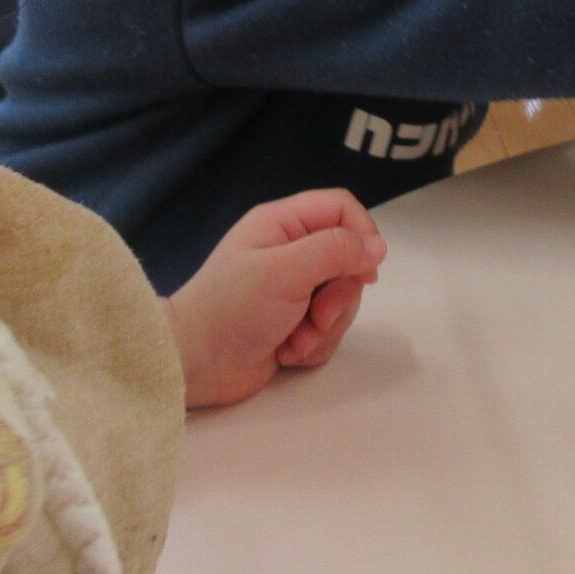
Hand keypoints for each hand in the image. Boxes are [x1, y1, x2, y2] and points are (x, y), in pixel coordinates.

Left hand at [166, 189, 383, 408]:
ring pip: (342, 301)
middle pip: (348, 261)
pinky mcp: (295, 324)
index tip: (368, 270)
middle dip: (339, 297)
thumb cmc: (233, 308)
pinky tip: (286, 353)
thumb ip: (335, 251)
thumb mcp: (285, 271)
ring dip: (324, 327)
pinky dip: (313, 345)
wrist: (195, 364)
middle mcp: (291, 252)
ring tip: (295, 341)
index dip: (362, 234)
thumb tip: (378, 247)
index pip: (341, 209)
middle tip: (318, 316)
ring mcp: (294, 291)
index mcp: (282, 224)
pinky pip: (328, 330)